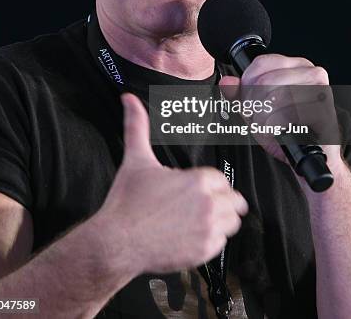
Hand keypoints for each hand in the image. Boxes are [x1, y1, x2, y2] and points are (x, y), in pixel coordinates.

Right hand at [95, 92, 247, 275]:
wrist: (116, 242)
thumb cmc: (127, 202)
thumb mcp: (136, 159)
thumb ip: (137, 125)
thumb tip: (129, 99)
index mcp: (199, 180)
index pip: (221, 180)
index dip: (208, 185)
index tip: (192, 192)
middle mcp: (209, 203)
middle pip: (234, 201)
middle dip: (219, 202)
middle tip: (196, 207)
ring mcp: (209, 229)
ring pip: (232, 223)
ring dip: (219, 222)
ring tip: (195, 222)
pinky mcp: (205, 252)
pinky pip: (222, 244)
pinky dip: (209, 242)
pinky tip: (188, 237)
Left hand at [219, 54, 341, 171]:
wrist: (313, 156)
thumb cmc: (289, 130)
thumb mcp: (258, 109)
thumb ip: (240, 95)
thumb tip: (227, 82)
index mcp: (296, 66)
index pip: (262, 63)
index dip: (246, 84)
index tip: (246, 102)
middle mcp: (311, 74)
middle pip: (266, 80)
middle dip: (253, 104)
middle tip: (255, 118)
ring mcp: (321, 92)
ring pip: (277, 96)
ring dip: (263, 117)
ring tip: (265, 126)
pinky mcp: (325, 112)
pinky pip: (289, 114)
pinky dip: (275, 126)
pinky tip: (276, 132)